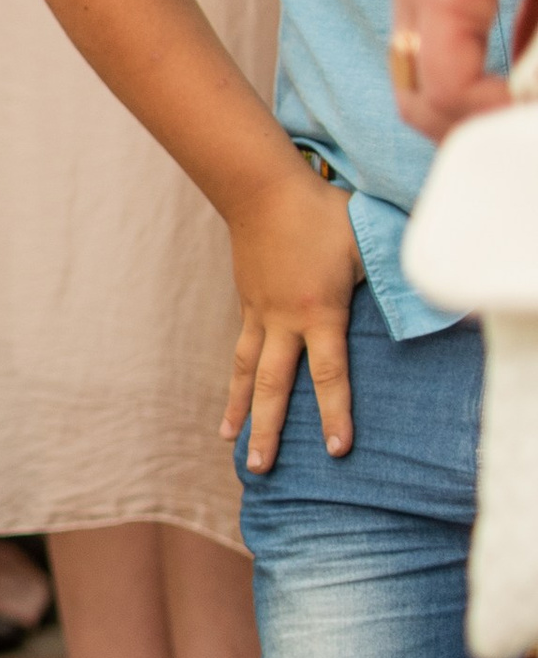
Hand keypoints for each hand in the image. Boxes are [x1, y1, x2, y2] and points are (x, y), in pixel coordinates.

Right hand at [221, 160, 365, 470]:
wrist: (262, 189)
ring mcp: (260, 313)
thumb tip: (429, 294)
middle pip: (272, 385)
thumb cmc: (323, 212)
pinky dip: (234, 375)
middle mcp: (284, 320)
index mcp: (319, 311)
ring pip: (245, 370)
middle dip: (268, 429)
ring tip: (229, 441)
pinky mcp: (247, 302)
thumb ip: (389, 273)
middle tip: (259, 468)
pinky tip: (233, 396)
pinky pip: (241, 347)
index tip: (337, 450)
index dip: (335, 413)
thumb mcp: (367, 242)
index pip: (329, 373)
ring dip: (238, 409)